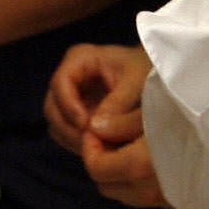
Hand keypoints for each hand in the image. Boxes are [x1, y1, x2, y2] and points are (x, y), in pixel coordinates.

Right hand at [45, 44, 164, 206]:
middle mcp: (69, 77)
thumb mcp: (138, 82)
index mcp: (80, 59)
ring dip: (73, 138)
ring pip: (56, 123)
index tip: (88, 125)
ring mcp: (69, 98)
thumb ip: (118, 102)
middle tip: (92, 143)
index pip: (60, 83)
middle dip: (70, 127)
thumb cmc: (147, 70)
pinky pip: (65, 132)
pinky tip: (98, 148)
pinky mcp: (75, 115)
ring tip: (97, 148)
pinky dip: (77, 143)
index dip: (69, 106)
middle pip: (52, 107)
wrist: (155, 76)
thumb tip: (95, 127)